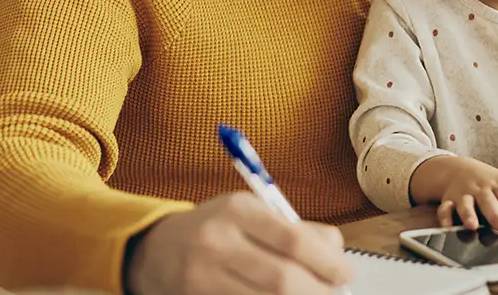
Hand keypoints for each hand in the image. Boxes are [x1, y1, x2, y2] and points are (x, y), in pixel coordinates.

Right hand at [124, 193, 350, 294]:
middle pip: (282, 280)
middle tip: (333, 292)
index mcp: (237, 210)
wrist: (152, 251)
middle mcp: (217, 242)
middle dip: (318, 291)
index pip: (295, 241)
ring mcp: (202, 278)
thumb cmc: (215, 230)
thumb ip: (295, 228)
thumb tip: (336, 250)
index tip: (345, 273)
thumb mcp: (250, 213)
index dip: (328, 263)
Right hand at [435, 157, 497, 233]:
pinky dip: (444, 218)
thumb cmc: (489, 185)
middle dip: (496, 217)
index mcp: (497, 186)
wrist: (459, 169)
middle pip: (488, 201)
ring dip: (468, 214)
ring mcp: (463, 194)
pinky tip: (448, 227)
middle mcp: (480, 190)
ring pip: (465, 204)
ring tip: (473, 226)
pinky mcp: (448, 200)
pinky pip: (444, 208)